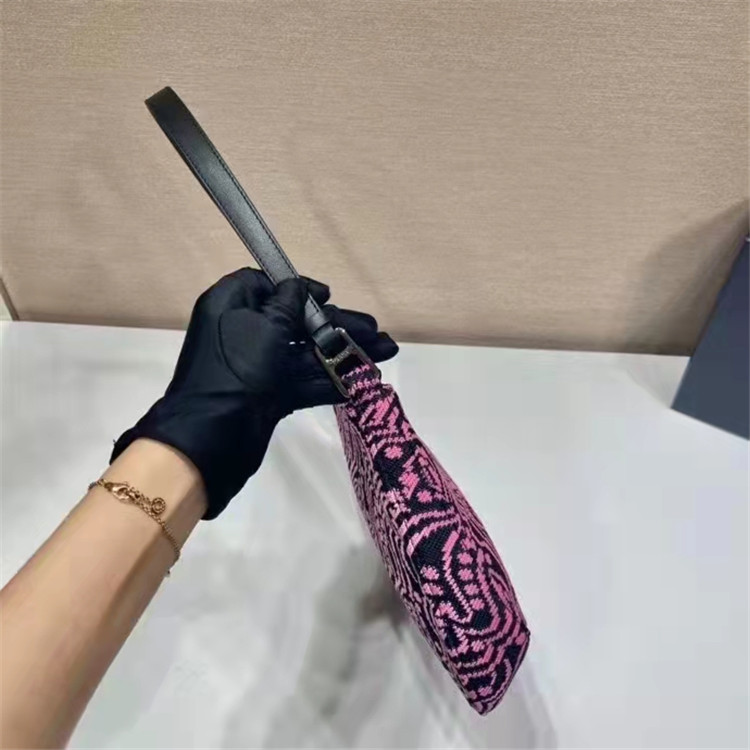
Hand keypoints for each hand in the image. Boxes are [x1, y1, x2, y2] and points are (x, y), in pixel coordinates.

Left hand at [112, 268, 397, 517]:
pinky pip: (305, 382)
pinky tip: (365, 382)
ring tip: (384, 354)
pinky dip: (332, 382)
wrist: (211, 439)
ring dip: (345, 354)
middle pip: (297, 321)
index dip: (299, 289)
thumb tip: (300, 287)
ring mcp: (258, 367)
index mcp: (232, 306)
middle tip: (376, 331)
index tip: (328, 296)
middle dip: (339, 326)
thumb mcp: (265, 326)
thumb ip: (288, 303)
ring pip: (307, 353)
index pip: (266, 285)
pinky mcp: (269, 396)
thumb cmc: (237, 370)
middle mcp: (245, 332)